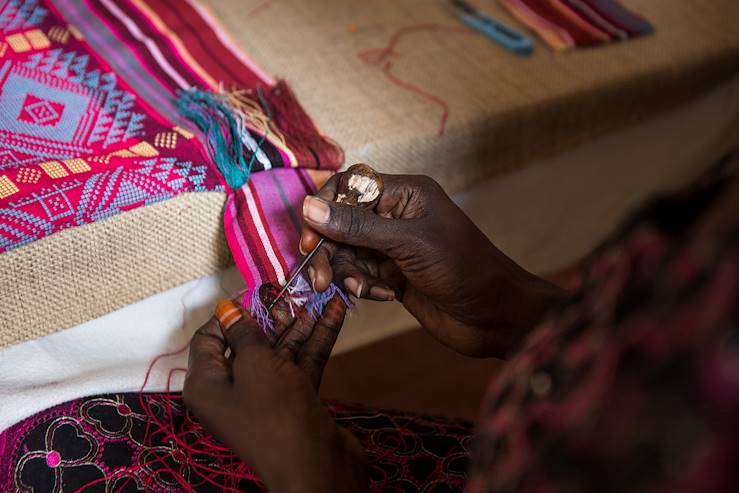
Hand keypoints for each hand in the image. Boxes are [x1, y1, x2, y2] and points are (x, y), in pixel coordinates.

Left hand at [183, 294, 367, 492]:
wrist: (316, 467)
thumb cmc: (275, 414)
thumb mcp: (255, 365)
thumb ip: (244, 334)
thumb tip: (228, 310)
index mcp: (207, 384)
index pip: (208, 339)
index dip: (228, 314)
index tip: (254, 290)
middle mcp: (233, 389)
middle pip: (249, 343)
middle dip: (272, 315)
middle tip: (292, 289)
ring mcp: (267, 396)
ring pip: (280, 351)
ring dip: (300, 323)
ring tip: (319, 293)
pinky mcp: (295, 400)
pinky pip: (302, 363)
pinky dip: (316, 339)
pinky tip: (334, 314)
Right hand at [300, 172, 567, 356]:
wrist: (495, 315)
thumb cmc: (462, 268)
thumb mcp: (407, 243)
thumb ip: (357, 226)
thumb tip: (308, 206)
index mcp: (405, 195)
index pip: (349, 188)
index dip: (325, 210)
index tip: (310, 239)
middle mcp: (396, 216)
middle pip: (341, 224)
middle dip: (330, 250)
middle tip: (319, 278)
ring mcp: (394, 247)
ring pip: (347, 252)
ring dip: (346, 272)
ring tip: (361, 289)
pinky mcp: (393, 275)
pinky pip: (360, 274)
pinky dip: (363, 285)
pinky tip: (383, 295)